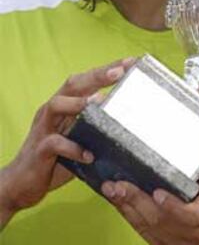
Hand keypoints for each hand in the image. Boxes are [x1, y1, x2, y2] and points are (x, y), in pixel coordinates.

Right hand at [0, 57, 134, 225]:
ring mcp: (44, 128)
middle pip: (73, 85)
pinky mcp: (39, 149)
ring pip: (57, 105)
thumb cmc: (56, 158)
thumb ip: (97, 128)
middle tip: (120, 71)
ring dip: (79, 102)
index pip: (85, 80)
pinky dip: (72, 147)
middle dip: (97, 75)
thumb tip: (130, 126)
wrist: (22, 183)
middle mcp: (52, 111)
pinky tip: (89, 155)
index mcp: (64, 105)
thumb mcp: (79, 139)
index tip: (130, 62)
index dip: (106, 69)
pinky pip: (54, 143)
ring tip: (101, 101)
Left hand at [102, 157, 198, 244]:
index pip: (191, 215)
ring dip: (128, 207)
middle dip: (138, 201)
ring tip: (112, 190)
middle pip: (163, 221)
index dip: (173, 206)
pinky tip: (117, 201)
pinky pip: (143, 232)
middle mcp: (196, 236)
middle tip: (119, 186)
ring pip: (149, 227)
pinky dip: (128, 215)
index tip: (156, 193)